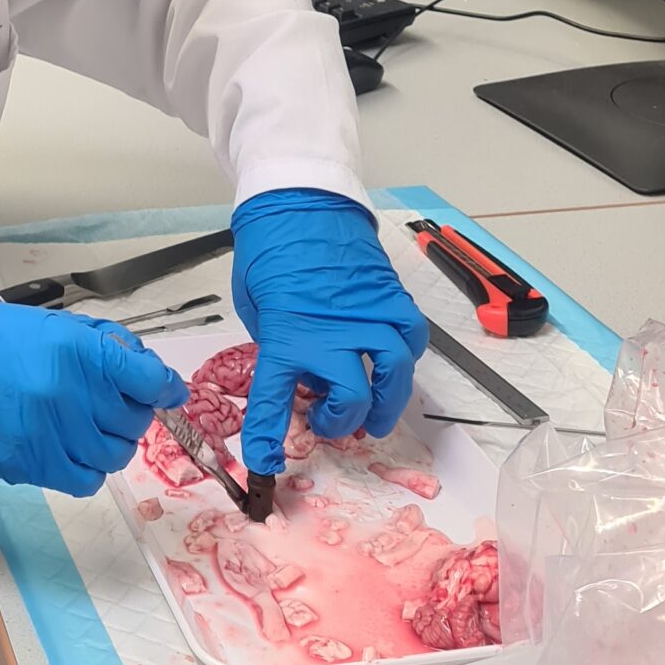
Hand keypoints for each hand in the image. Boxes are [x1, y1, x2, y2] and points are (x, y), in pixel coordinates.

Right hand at [0, 302, 189, 497]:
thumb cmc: (8, 344)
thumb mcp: (63, 326)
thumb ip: (111, 347)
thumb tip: (154, 373)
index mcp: (81, 353)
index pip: (148, 379)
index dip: (165, 387)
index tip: (166, 390)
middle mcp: (73, 396)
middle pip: (135, 419)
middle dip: (134, 411)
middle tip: (115, 403)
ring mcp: (56, 435)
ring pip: (117, 454)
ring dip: (114, 441)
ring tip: (94, 427)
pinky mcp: (38, 465)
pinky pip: (88, 480)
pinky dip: (91, 469)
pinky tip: (78, 450)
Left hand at [230, 190, 428, 475]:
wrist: (301, 199)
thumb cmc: (268, 249)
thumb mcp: (254, 301)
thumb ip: (275, 340)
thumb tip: (293, 370)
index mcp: (287, 332)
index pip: (274, 399)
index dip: (269, 438)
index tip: (266, 464)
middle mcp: (334, 331)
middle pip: (348, 398)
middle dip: (337, 422)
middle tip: (327, 424)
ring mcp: (369, 314)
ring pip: (392, 375)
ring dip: (383, 405)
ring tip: (372, 420)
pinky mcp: (390, 296)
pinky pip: (410, 337)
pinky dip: (405, 357)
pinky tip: (393, 366)